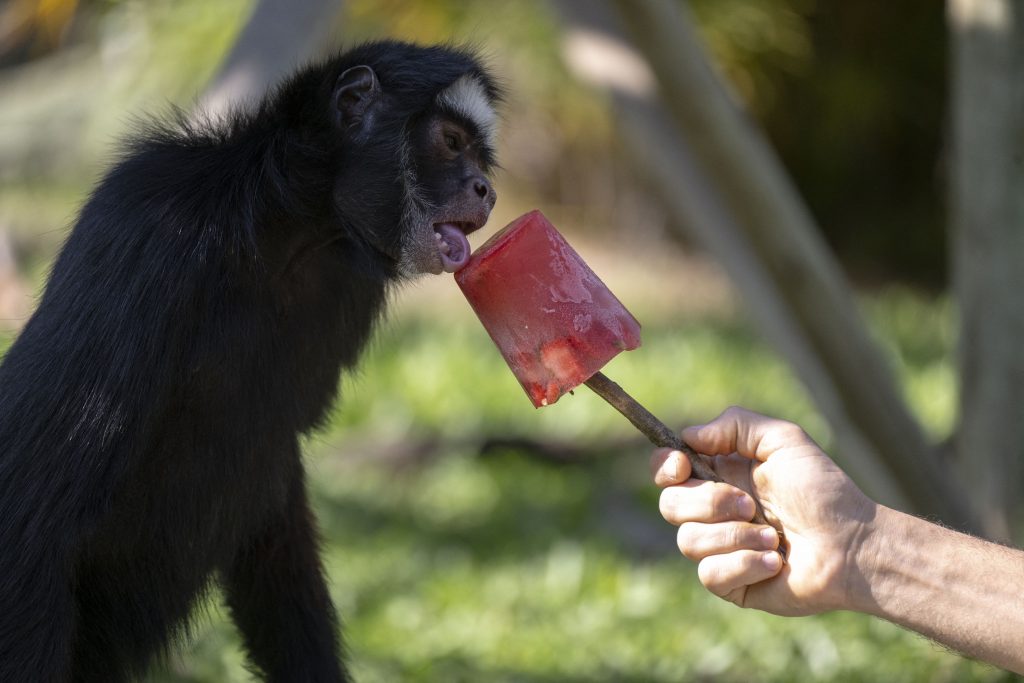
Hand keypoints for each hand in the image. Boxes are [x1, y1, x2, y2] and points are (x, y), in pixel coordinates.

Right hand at [652, 406, 878, 615]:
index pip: (666, 470)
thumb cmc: (823, 492)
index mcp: (720, 476)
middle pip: (669, 505)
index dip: (664, 467)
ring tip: (775, 537)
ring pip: (688, 541)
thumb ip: (734, 424)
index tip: (683, 466)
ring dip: (735, 536)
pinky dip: (744, 564)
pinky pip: (709, 574)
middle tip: (750, 504)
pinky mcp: (731, 584)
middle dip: (709, 503)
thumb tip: (689, 435)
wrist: (854, 546)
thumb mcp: (783, 440)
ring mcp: (720, 549)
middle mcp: (714, 513)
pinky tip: (775, 562)